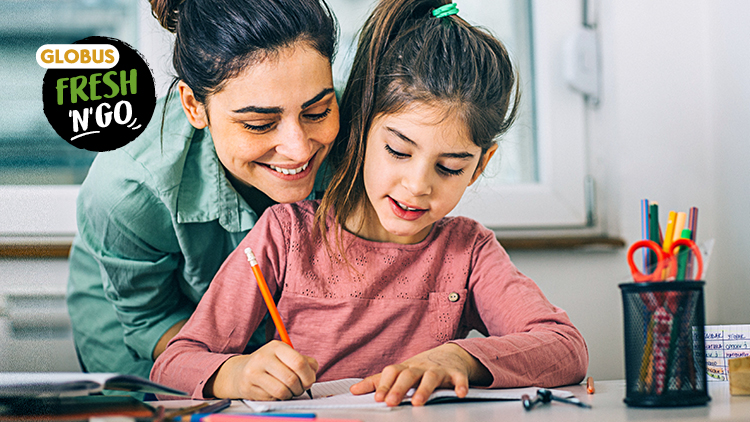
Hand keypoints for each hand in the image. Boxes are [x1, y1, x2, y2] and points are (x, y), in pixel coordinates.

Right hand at [205, 340, 317, 399]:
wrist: (240, 372)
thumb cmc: (269, 364)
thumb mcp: (285, 356)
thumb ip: (304, 361)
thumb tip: (313, 370)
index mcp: (276, 346)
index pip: (298, 361)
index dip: (308, 375)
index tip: (309, 380)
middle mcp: (263, 357)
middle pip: (291, 379)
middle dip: (300, 388)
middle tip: (300, 388)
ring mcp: (254, 372)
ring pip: (282, 391)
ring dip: (290, 394)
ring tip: (289, 390)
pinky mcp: (248, 387)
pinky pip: (272, 398)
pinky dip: (279, 398)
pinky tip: (275, 392)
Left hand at [349, 343, 490, 405]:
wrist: (450, 354)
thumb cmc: (420, 367)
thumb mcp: (399, 372)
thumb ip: (377, 382)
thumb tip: (353, 390)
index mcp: (405, 368)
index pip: (392, 373)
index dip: (384, 385)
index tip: (377, 399)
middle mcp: (420, 367)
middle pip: (408, 375)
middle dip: (399, 388)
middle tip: (390, 402)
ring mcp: (438, 369)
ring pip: (431, 377)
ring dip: (424, 389)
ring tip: (417, 403)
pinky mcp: (456, 373)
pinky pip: (459, 378)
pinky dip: (460, 385)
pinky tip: (460, 394)